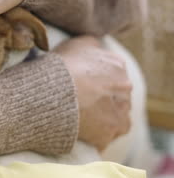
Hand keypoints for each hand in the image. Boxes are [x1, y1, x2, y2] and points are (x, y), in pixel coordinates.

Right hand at [54, 36, 131, 150]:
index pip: (113, 74)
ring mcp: (120, 110)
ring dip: (103, 116)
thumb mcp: (76, 44)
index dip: (97, 81)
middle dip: (104, 98)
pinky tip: (84, 130)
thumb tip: (96, 48)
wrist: (52, 91)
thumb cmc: (61, 66)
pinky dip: (98, 133)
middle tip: (82, 101)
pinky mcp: (112, 130)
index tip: (83, 86)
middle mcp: (125, 87)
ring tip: (82, 117)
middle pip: (117, 95)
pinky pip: (108, 134)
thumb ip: (92, 45)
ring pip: (116, 115)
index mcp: (117, 65)